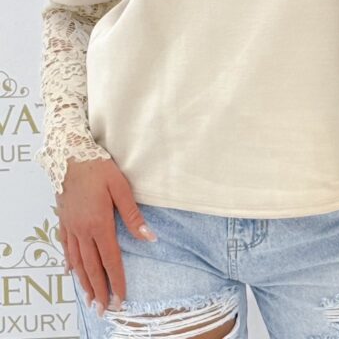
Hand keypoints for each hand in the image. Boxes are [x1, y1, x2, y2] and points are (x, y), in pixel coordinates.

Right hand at [57, 157, 157, 316]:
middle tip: (103, 309)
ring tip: (89, 298)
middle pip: (91, 266)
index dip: (116, 280)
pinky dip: (69, 262)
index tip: (121, 297)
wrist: (70, 155)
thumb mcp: (121, 187)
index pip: (110, 259)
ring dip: (83, 282)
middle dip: (99, 289)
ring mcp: (71, 226)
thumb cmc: (98, 168)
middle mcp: (83, 230)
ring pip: (77, 261)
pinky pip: (65, 247)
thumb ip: (133, 215)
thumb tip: (149, 237)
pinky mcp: (63, 220)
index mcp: (99, 223)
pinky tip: (71, 271)